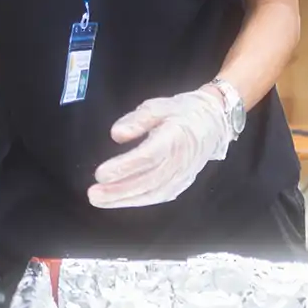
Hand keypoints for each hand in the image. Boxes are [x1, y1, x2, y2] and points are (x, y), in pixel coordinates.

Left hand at [89, 86, 237, 209]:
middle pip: (147, 181)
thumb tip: (116, 134)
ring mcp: (183, 175)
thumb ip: (137, 120)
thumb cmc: (183, 111)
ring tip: (100, 201)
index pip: (148, 157)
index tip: (100, 173)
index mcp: (175, 138)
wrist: (214, 122)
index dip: (124, 168)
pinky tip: (119, 201)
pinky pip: (159, 196)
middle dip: (118, 190)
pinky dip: (138, 201)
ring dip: (124, 199)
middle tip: (93, 194)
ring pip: (152, 193)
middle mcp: (180, 161)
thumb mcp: (159, 106)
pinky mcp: (182, 183)